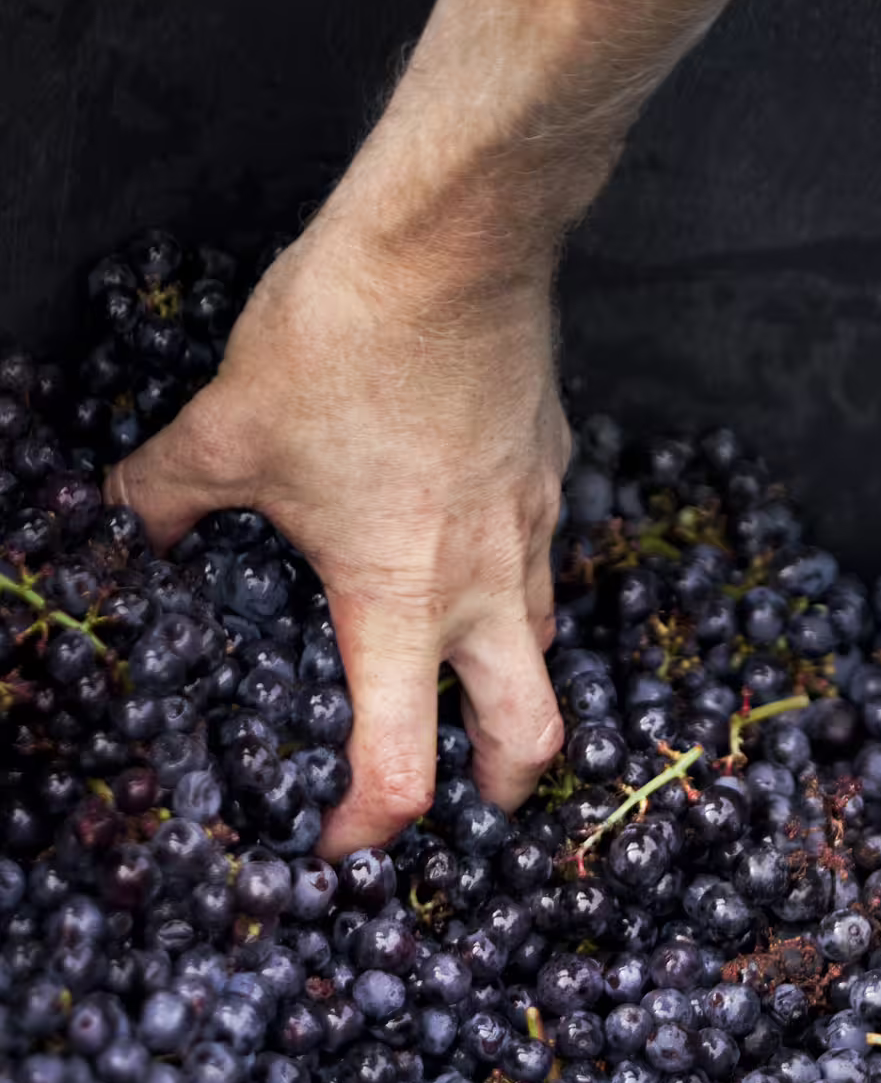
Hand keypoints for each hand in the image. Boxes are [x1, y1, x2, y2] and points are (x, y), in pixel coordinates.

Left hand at [106, 183, 570, 858]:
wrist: (451, 245)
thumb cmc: (342, 343)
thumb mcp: (227, 428)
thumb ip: (165, 494)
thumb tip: (126, 520)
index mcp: (399, 600)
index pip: (402, 765)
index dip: (369, 824)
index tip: (340, 837)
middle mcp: (483, 584)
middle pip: (530, 734)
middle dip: (501, 785)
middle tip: (468, 795)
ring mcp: (533, 527)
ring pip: (545, 640)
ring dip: (510, 679)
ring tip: (462, 668)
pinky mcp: (553, 471)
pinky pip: (545, 552)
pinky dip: (514, 578)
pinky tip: (467, 535)